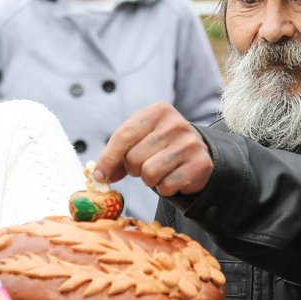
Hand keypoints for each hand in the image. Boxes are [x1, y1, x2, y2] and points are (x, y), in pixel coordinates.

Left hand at [94, 102, 212, 196]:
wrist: (196, 153)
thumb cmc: (160, 146)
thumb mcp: (139, 140)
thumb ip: (118, 153)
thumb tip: (100, 174)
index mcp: (158, 111)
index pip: (124, 135)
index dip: (108, 158)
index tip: (100, 175)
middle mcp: (176, 124)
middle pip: (134, 158)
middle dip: (134, 169)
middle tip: (144, 166)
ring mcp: (190, 144)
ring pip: (150, 173)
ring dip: (149, 180)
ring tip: (158, 172)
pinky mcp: (200, 164)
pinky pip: (167, 186)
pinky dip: (165, 188)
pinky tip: (172, 178)